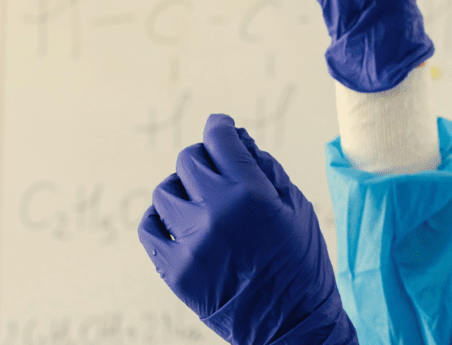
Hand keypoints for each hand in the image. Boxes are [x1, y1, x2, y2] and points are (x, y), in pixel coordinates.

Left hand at [138, 113, 357, 344]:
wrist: (291, 326)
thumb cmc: (301, 263)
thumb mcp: (296, 207)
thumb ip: (265, 169)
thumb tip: (238, 141)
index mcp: (251, 194)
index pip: (219, 139)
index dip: (220, 126)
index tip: (221, 126)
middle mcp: (215, 213)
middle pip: (189, 160)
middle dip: (205, 157)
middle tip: (217, 168)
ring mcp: (190, 244)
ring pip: (165, 191)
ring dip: (183, 188)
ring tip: (200, 200)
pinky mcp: (174, 270)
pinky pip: (150, 228)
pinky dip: (161, 218)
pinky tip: (178, 220)